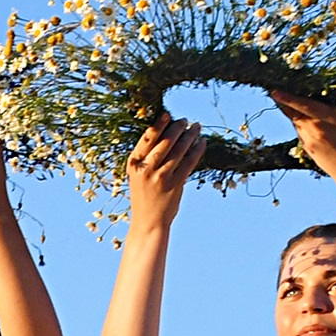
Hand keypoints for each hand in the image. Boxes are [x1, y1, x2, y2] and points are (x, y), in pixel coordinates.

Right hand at [125, 115, 204, 229]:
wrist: (149, 221)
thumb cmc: (143, 195)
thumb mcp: (137, 175)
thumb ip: (146, 157)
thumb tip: (164, 133)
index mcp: (133, 164)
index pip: (147, 139)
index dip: (158, 125)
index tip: (168, 114)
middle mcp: (146, 169)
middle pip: (164, 142)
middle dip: (176, 128)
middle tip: (185, 120)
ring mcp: (161, 177)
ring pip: (179, 150)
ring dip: (189, 136)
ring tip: (196, 127)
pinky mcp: (176, 184)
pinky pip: (189, 163)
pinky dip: (197, 151)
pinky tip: (202, 142)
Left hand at [272, 90, 335, 186]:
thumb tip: (335, 90)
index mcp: (328, 118)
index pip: (303, 105)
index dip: (287, 98)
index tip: (274, 93)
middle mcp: (315, 129)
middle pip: (294, 114)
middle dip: (288, 105)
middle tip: (286, 98)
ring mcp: (309, 140)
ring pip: (296, 124)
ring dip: (297, 117)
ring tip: (311, 116)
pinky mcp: (307, 149)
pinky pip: (301, 134)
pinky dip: (304, 129)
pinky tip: (317, 131)